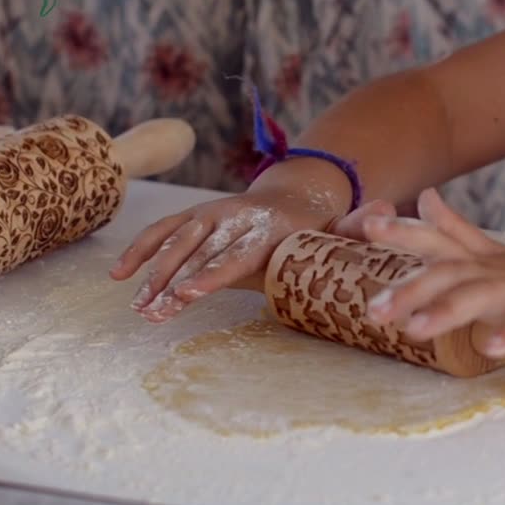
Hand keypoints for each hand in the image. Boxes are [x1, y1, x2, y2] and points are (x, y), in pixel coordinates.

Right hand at [110, 186, 396, 322]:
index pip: (235, 254)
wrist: (296, 194)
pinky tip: (119, 276)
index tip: (189, 294)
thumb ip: (357, 227)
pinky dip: (140, 251)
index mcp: (267, 228)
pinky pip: (162, 232)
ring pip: (175, 243)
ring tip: (137, 307)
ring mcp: (210, 215)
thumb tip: (385, 214)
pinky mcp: (193, 217)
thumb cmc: (317, 227)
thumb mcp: (340, 228)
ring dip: (153, 275)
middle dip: (173, 280)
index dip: (211, 274)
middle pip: (198, 252)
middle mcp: (232, 218)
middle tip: (153, 310)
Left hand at [362, 189, 504, 356]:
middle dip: (410, 288)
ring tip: (415, 330)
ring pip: (483, 296)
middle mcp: (503, 271)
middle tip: (373, 309)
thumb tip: (426, 197)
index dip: (404, 232)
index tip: (366, 226)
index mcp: (487, 261)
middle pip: (451, 273)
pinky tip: (495, 346)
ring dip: (447, 311)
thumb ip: (460, 231)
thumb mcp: (502, 254)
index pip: (439, 242)